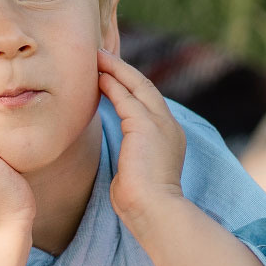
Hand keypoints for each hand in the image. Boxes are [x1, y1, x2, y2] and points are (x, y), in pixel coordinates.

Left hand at [97, 49, 186, 217]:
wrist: (154, 211)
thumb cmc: (140, 202)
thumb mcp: (136, 174)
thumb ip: (132, 159)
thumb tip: (123, 165)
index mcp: (168, 138)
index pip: (149, 104)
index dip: (130, 87)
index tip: (112, 75)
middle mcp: (168, 126)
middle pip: (146, 87)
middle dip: (123, 69)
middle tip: (102, 54)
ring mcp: (160, 124)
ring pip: (137, 86)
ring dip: (115, 69)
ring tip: (97, 56)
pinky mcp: (145, 125)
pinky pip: (125, 97)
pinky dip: (112, 84)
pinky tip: (98, 76)